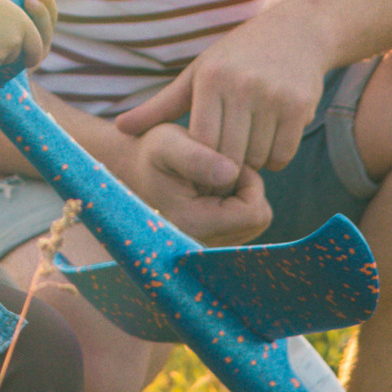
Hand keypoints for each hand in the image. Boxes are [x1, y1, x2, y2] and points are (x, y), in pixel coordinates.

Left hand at [116, 9, 333, 188]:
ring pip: (257, 159)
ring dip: (252, 163)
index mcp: (211, 79)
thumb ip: (160, 106)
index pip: (201, 143)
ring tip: (247, 145)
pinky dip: (276, 158)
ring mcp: (274, 96)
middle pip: (229, 156)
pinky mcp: (300, 106)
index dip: (200, 162)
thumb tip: (120, 128)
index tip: (201, 166)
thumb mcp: (197, 74)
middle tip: (224, 165)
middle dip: (226, 167)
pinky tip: (269, 139)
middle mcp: (242, 86)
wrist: (297, 31)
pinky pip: (283, 155)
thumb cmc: (237, 57)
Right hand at [124, 117, 274, 240]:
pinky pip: (246, 224)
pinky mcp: (211, 243)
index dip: (249, 181)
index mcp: (194, 226)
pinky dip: (237, 203)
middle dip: (247, 188)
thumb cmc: (153, 151)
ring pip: (255, 221)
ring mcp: (206, 248)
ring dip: (242, 194)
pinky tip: (212, 189)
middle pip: (259, 219)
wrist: (132, 167)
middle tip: (217, 168)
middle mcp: (200, 245)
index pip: (253, 212)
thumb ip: (197, 158)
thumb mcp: (168, 143)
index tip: (224, 161)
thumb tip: (230, 174)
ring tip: (212, 177)